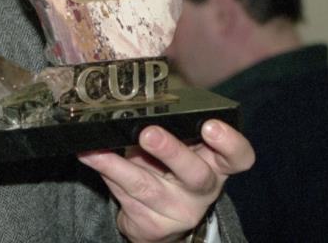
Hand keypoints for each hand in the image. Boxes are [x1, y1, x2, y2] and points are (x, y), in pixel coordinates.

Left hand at [77, 119, 254, 242]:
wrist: (157, 220)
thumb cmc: (167, 170)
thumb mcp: (177, 149)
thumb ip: (167, 128)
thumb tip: (131, 101)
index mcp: (216, 164)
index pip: (238, 157)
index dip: (230, 143)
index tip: (211, 125)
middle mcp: (203, 189)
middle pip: (195, 174)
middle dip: (171, 152)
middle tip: (149, 134)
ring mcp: (179, 211)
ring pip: (147, 187)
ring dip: (119, 166)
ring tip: (97, 149)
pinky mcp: (153, 225)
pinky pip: (124, 195)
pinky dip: (104, 172)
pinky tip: (89, 157)